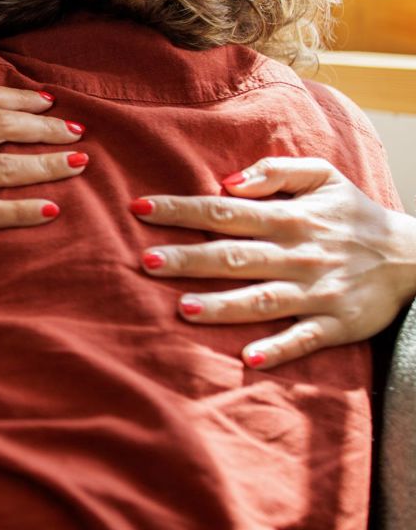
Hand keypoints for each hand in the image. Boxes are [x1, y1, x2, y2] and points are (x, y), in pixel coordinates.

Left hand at [129, 157, 415, 369]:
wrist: (415, 258)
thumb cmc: (354, 214)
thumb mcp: (323, 177)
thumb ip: (275, 170)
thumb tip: (228, 181)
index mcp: (288, 217)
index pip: (223, 210)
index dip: (181, 209)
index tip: (140, 209)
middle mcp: (297, 254)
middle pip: (234, 255)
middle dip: (189, 258)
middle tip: (147, 261)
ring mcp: (316, 292)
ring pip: (263, 299)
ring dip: (224, 306)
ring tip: (184, 310)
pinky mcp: (336, 324)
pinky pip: (305, 339)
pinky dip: (279, 349)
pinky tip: (249, 358)